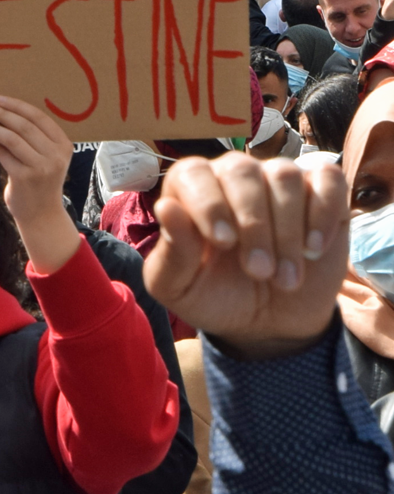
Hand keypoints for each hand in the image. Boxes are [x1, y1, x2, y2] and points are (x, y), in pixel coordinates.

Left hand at [0, 96, 80, 272]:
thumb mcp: (45, 158)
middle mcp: (55, 155)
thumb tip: (2, 113)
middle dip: (1, 113)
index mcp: (64, 145)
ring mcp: (41, 167)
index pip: (40, 118)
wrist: (41, 214)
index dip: (18, 106)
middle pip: (24, 126)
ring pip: (12, 138)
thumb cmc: (40, 181)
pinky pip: (3, 154)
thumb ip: (32, 139)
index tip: (0, 98)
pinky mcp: (24, 177)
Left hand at [145, 154, 348, 359]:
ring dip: (287, 231)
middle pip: (241, 171)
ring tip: (284, 277)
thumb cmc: (215, 295)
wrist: (267, 321)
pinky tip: (314, 249)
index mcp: (190, 190)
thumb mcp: (180, 287)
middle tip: (258, 271)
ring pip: (284, 176)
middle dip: (252, 225)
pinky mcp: (321, 193)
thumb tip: (166, 208)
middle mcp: (233, 175)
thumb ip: (172, 253)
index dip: (208, 204)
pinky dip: (322, 214)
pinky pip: (327, 181)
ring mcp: (278, 179)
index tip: (223, 242)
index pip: (192, 173)